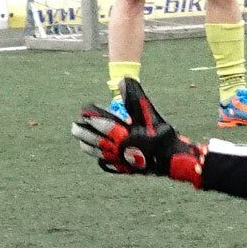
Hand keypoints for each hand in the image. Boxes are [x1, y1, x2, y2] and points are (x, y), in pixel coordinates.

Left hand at [72, 79, 203, 182]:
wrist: (172, 157)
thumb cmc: (161, 134)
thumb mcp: (148, 112)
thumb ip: (134, 96)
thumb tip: (122, 80)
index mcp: (124, 135)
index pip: (104, 126)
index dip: (93, 119)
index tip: (83, 114)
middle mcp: (120, 148)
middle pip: (97, 141)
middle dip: (84, 133)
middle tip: (74, 127)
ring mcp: (122, 160)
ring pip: (100, 153)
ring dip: (88, 146)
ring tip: (80, 141)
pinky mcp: (126, 168)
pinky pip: (108, 163)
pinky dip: (100, 158)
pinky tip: (96, 155)